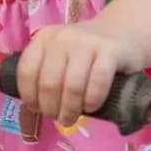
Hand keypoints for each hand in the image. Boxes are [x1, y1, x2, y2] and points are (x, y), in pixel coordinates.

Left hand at [14, 20, 144, 128]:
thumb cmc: (86, 54)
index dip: (30, 97)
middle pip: (49, 83)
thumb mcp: (60, 56)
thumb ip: (45, 74)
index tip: (38, 110)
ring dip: (71, 109)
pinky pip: (97, 83)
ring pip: (72, 86)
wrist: (124, 32)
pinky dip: (92, 100)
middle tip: (60, 118)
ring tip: (73, 117)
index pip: (26, 72)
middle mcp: (62, 37)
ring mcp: (87, 42)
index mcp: (43, 39)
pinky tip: (91, 106)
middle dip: (51, 109)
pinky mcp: (110, 50)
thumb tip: (34, 108)